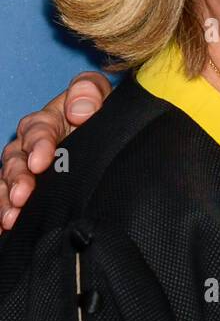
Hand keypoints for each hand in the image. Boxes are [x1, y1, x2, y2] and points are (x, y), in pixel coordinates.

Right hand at [0, 72, 111, 230]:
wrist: (108, 140)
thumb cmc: (100, 113)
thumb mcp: (99, 94)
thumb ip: (89, 91)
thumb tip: (79, 111)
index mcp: (47, 120)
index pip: (37, 129)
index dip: (38, 144)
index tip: (41, 161)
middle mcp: (30, 145)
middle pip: (16, 159)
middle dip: (17, 178)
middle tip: (21, 195)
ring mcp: (26, 168)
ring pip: (8, 181)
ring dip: (6, 200)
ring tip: (11, 217)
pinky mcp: (27, 189)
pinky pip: (7, 200)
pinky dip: (2, 213)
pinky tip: (1, 228)